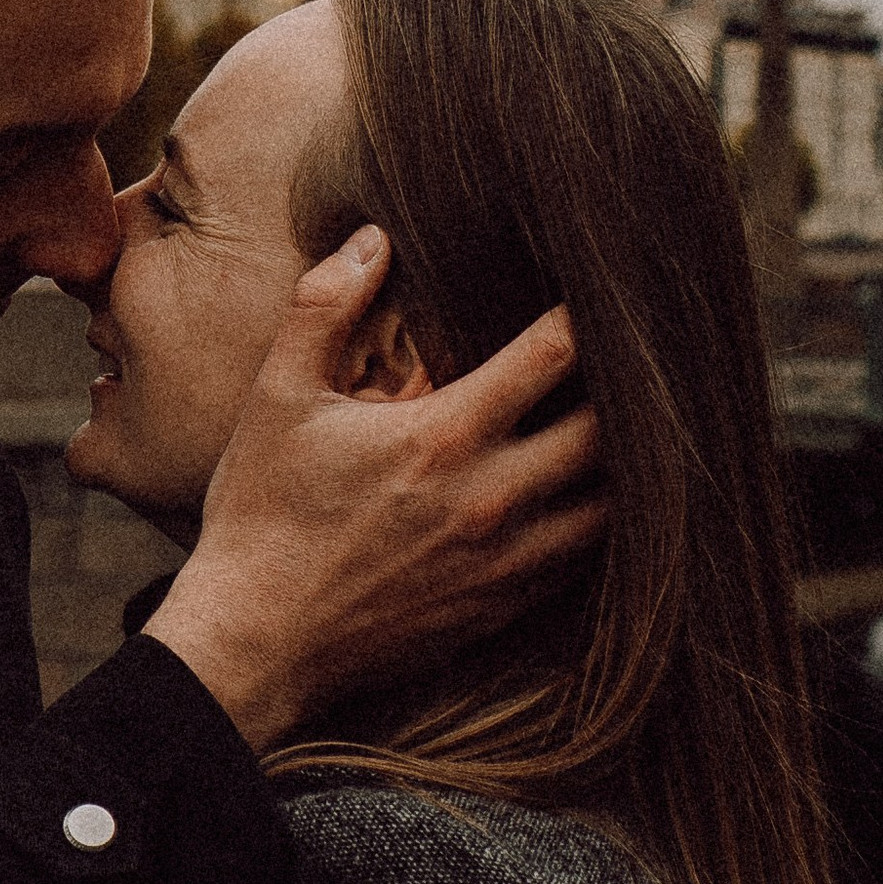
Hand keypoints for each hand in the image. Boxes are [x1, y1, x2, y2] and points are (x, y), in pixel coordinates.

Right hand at [144, 230, 604, 749]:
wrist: (253, 644)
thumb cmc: (262, 515)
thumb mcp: (277, 396)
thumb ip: (324, 306)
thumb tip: (373, 239)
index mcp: (445, 435)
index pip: (555, 354)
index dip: (586, 313)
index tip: (597, 289)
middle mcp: (492, 498)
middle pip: (607, 431)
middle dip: (624, 388)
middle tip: (629, 356)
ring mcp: (504, 563)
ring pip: (612, 506)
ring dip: (623, 464)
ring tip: (623, 428)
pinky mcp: (501, 611)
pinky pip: (582, 563)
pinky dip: (597, 526)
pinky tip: (586, 500)